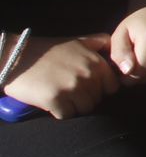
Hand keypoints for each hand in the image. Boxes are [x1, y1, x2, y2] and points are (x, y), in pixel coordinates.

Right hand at [3, 34, 120, 118]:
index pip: (112, 87)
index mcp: (96, 62)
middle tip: (70, 91)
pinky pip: (67, 115)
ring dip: (74, 106)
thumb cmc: (49, 50)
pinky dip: (60, 112)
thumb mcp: (78, 41)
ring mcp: (72, 87)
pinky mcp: (56, 99)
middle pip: (97, 99)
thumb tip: (116, 47)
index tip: (87, 87)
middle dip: (85, 98)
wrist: (17, 57)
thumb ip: (100, 42)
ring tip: (62, 96)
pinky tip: (52, 102)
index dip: (100, 89)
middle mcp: (87, 74)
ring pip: (84, 109)